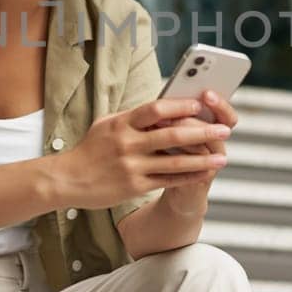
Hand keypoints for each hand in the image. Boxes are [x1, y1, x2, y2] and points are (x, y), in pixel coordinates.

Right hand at [47, 98, 231, 209]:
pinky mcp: (134, 186)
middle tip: (224, 131)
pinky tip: (204, 174)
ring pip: (175, 162)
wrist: (67, 179)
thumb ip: (134, 117)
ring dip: (202, 160)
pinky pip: (167, 181)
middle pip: (172, 135)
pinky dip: (188, 178)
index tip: (201, 106)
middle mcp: (127, 143)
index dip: (180, 106)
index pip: (156, 109)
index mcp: (122, 123)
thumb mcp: (107, 125)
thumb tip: (163, 107)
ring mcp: (132, 166)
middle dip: (202, 133)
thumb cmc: (91, 149)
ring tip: (223, 158)